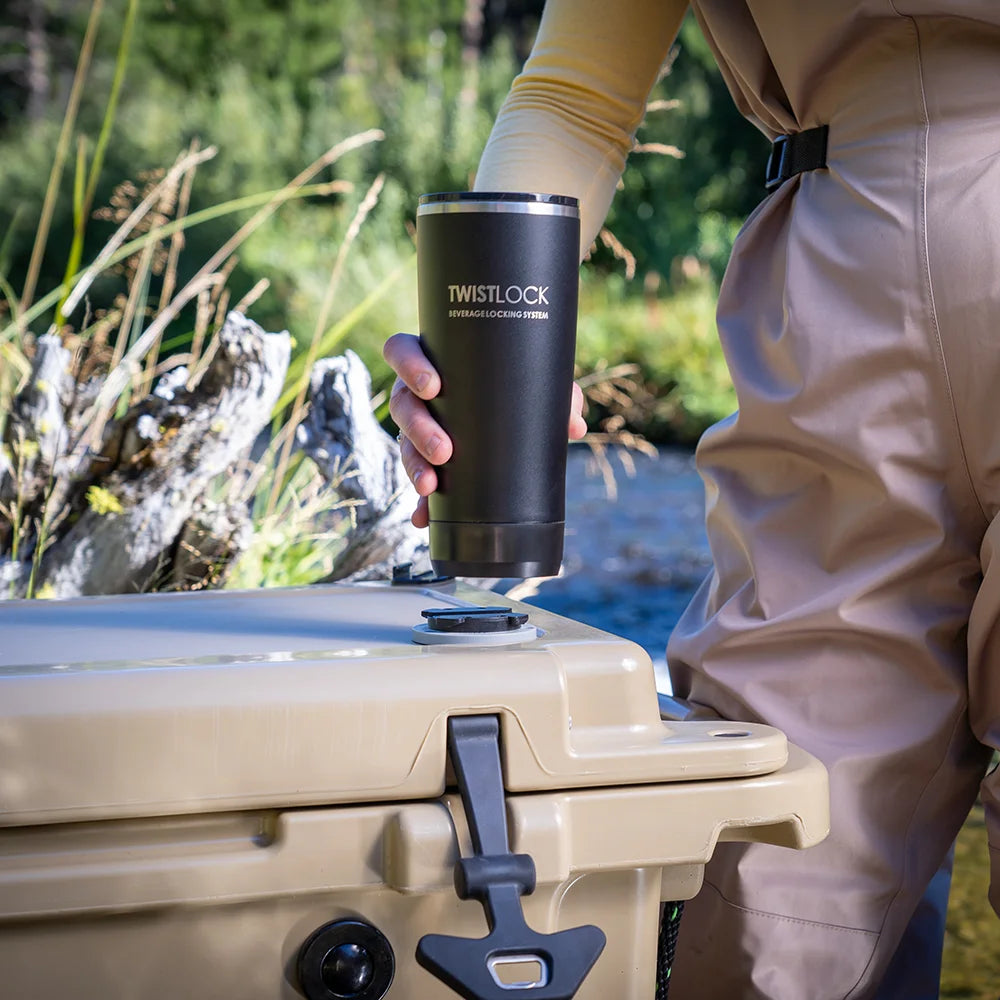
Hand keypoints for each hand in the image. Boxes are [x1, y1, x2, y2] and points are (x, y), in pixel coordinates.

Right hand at [383, 333, 587, 527]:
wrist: (513, 414)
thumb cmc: (516, 384)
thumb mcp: (535, 382)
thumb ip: (558, 394)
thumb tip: (574, 426)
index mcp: (434, 360)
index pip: (402, 350)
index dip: (409, 365)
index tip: (433, 387)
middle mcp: (417, 393)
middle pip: (402, 403)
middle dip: (418, 428)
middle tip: (443, 449)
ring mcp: (416, 427)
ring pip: (403, 443)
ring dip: (414, 465)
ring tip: (431, 485)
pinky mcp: (423, 459)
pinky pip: (417, 478)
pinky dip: (419, 502)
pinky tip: (423, 518)